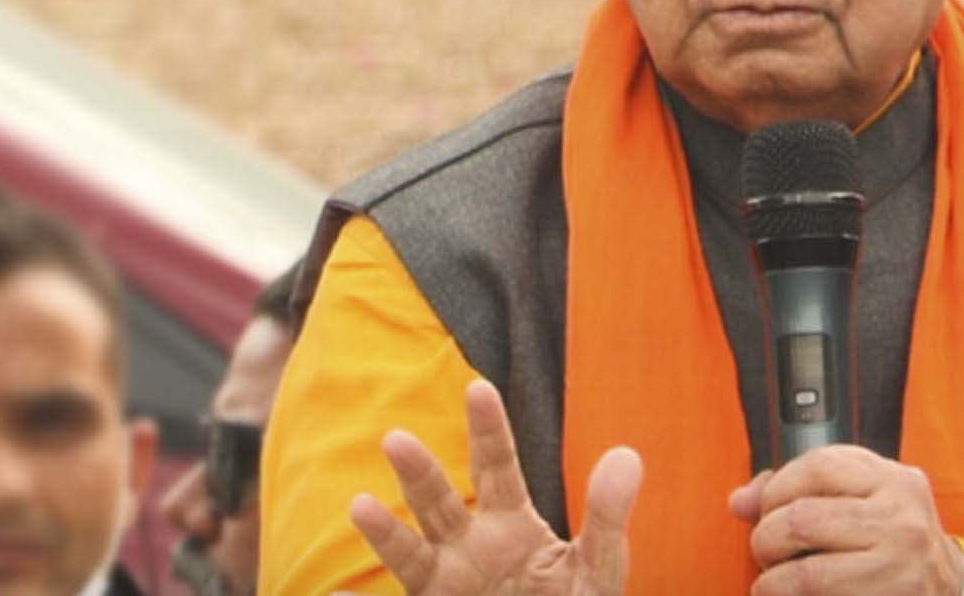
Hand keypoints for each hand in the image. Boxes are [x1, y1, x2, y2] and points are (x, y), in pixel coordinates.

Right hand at [350, 379, 642, 595]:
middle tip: (395, 438)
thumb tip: (627, 455)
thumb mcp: (597, 568)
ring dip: (386, 532)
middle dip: (419, 473)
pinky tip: (336, 582)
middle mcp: (470, 548)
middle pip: (440, 503)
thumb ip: (608, 517)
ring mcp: (448, 583)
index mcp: (511, 524)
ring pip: (411, 553)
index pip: (497, 467)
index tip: (477, 388)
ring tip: (359, 504)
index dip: (488, 429)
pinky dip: (363, 588)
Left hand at [727, 445, 963, 595]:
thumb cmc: (890, 537)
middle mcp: (901, 519)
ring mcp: (899, 567)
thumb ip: (801, 489)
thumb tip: (740, 502)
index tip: (768, 510)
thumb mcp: (860, 498)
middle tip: (767, 552)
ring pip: (806, 574)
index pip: (816, 467)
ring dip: (772, 583)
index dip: (776, 489)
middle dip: (766, 540)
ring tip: (773, 583)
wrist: (945, 585)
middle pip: (802, 520)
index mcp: (893, 480)